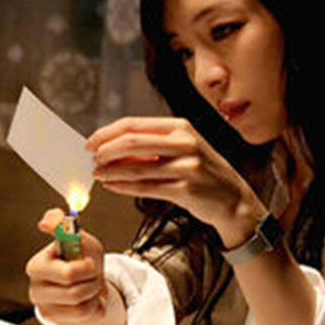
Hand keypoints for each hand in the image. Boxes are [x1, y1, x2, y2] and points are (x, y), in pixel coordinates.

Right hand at [25, 208, 125, 324]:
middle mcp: (35, 286)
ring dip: (93, 291)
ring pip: (79, 300)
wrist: (90, 286)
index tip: (89, 263)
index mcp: (38, 264)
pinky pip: (82, 314)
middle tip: (91, 272)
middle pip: (73, 284)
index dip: (84, 266)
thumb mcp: (83, 240)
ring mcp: (43, 305)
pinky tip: (87, 299)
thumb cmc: (84, 260)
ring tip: (90, 284)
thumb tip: (48, 218)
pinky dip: (92, 305)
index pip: (66, 270)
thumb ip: (68, 227)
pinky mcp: (53, 320)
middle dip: (90, 277)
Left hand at [87, 117, 267, 247]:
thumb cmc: (203, 173)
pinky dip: (124, 187)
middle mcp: (185, 143)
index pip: (134, 124)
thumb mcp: (183, 150)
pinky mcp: (185, 189)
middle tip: (92, 158)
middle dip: (106, 150)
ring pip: (136, 167)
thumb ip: (152, 146)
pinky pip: (145, 187)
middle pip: (132, 142)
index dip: (108, 132)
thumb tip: (113, 147)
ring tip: (98, 174)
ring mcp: (187, 166)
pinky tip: (112, 186)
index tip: (91, 142)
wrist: (233, 199)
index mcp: (181, 127)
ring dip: (111, 171)